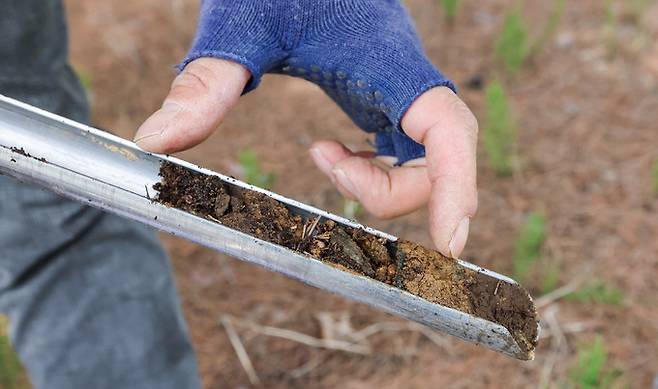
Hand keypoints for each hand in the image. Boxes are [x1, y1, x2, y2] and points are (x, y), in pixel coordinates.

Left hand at [134, 1, 477, 257]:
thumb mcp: (240, 24)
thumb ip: (205, 84)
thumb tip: (155, 142)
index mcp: (388, 64)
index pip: (448, 133)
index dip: (458, 189)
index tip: (449, 244)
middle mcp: (406, 80)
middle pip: (439, 161)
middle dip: (390, 191)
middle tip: (325, 165)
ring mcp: (401, 90)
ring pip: (426, 161)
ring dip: (379, 182)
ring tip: (324, 157)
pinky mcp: (388, 96)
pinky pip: (407, 150)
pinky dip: (375, 170)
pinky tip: (334, 155)